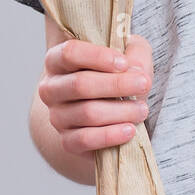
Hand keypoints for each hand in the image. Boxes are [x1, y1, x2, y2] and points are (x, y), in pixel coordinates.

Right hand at [38, 33, 153, 155]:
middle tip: (144, 84)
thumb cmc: (114, 75)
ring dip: (121, 111)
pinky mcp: (67, 141)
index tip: (124, 63)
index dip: (98, 56)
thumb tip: (135, 70)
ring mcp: (57, 116)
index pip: (69, 53)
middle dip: (117, 84)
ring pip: (88, 113)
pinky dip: (110, 135)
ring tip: (142, 109)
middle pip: (79, 84)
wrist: (106, 112)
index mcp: (57, 60)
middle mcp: (51, 88)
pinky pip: (85, 139)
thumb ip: (134, 53)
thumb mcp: (128, 54)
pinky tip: (129, 130)